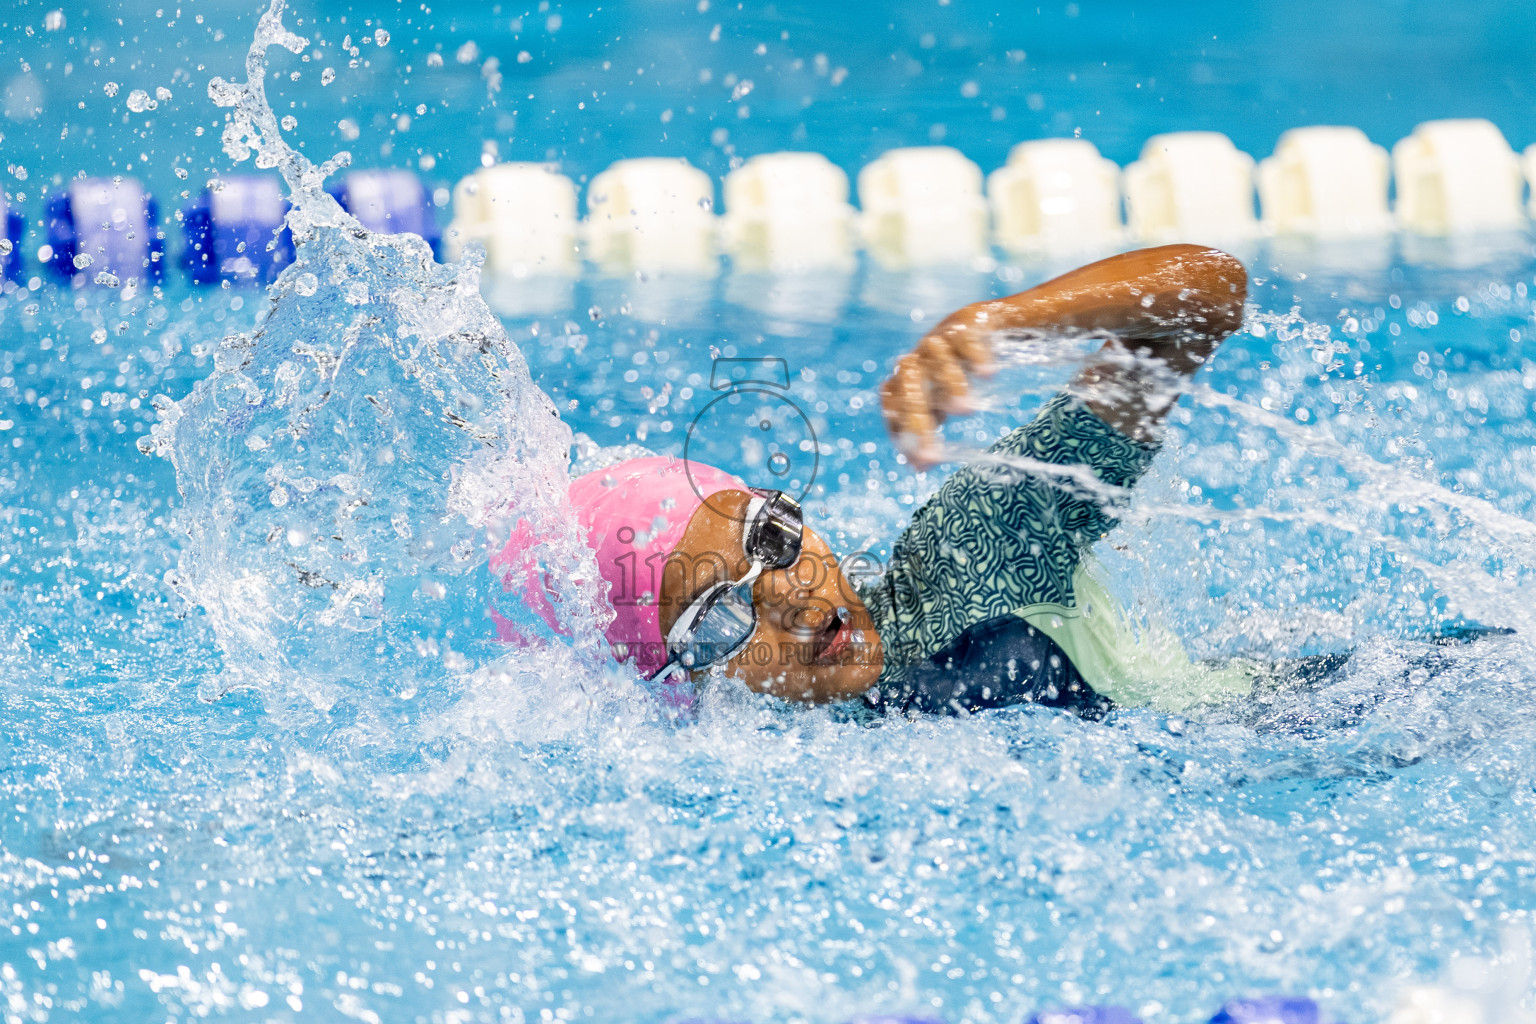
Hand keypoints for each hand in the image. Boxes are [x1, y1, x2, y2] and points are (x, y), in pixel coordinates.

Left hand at [878, 303, 999, 469]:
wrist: (978, 324)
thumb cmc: (952, 374)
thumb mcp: (938, 404)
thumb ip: (928, 429)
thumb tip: (919, 467)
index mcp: (905, 379)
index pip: (891, 403)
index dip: (898, 429)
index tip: (918, 458)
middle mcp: (918, 358)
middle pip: (908, 385)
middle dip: (917, 418)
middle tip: (933, 455)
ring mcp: (940, 338)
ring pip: (936, 358)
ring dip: (948, 383)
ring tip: (966, 411)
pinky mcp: (966, 322)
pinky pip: (965, 338)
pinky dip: (975, 355)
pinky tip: (988, 375)